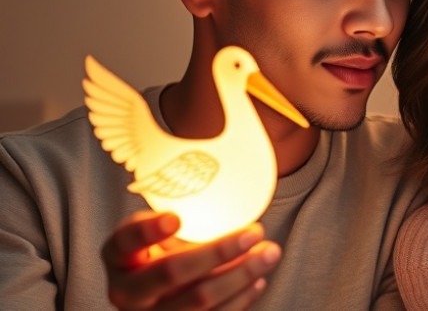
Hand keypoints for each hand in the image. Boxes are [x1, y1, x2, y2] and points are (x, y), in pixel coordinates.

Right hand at [102, 211, 280, 309]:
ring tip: (270, 252)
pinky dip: (240, 299)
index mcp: (118, 255)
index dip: (148, 231)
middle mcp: (126, 291)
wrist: (151, 297)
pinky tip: (257, 280)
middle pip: (172, 272)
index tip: (175, 218)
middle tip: (255, 231)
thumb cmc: (159, 251)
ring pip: (199, 300)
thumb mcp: (157, 230)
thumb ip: (177, 214)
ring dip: (241, 275)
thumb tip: (230, 169)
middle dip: (219, 251)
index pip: (125, 240)